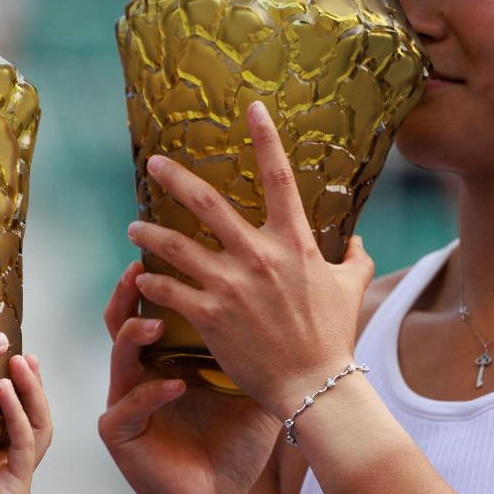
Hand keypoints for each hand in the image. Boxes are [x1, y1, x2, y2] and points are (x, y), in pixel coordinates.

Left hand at [0, 354, 50, 493]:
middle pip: (20, 403)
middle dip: (19, 369)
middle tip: (8, 334)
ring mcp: (10, 473)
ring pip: (34, 419)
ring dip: (30, 388)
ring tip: (21, 358)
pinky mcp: (16, 491)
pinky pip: (25, 445)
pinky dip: (18, 416)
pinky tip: (6, 393)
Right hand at [98, 261, 280, 493]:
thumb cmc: (234, 440)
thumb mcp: (255, 386)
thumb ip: (267, 345)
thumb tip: (309, 300)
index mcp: (169, 356)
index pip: (158, 307)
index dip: (160, 277)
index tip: (173, 245)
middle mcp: (142, 372)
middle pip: (124, 320)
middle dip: (129, 293)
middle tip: (140, 269)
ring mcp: (126, 401)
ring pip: (118, 357)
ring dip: (134, 337)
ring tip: (155, 326)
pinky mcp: (120, 433)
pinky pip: (128, 406)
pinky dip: (151, 394)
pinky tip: (174, 386)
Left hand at [126, 99, 373, 422]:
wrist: (315, 386)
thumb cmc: (334, 337)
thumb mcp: (351, 289)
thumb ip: (355, 259)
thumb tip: (359, 240)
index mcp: (294, 243)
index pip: (280, 177)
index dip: (265, 137)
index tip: (251, 107)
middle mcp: (259, 256)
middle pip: (208, 203)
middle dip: (175, 178)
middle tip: (153, 164)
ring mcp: (230, 285)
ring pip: (176, 246)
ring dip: (149, 234)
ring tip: (134, 227)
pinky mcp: (210, 316)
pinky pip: (169, 290)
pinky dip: (151, 282)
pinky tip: (140, 279)